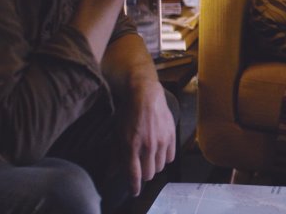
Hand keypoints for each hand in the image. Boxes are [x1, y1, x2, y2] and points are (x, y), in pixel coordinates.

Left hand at [120, 79, 175, 195]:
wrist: (145, 95)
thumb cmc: (128, 113)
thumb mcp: (117, 133)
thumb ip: (116, 154)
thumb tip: (113, 171)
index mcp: (131, 146)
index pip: (134, 175)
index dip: (133, 187)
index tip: (134, 192)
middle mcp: (148, 146)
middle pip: (149, 174)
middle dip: (143, 174)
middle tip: (140, 168)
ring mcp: (161, 141)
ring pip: (160, 167)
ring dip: (154, 166)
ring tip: (149, 158)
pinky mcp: (171, 135)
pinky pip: (171, 157)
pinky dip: (164, 158)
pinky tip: (159, 152)